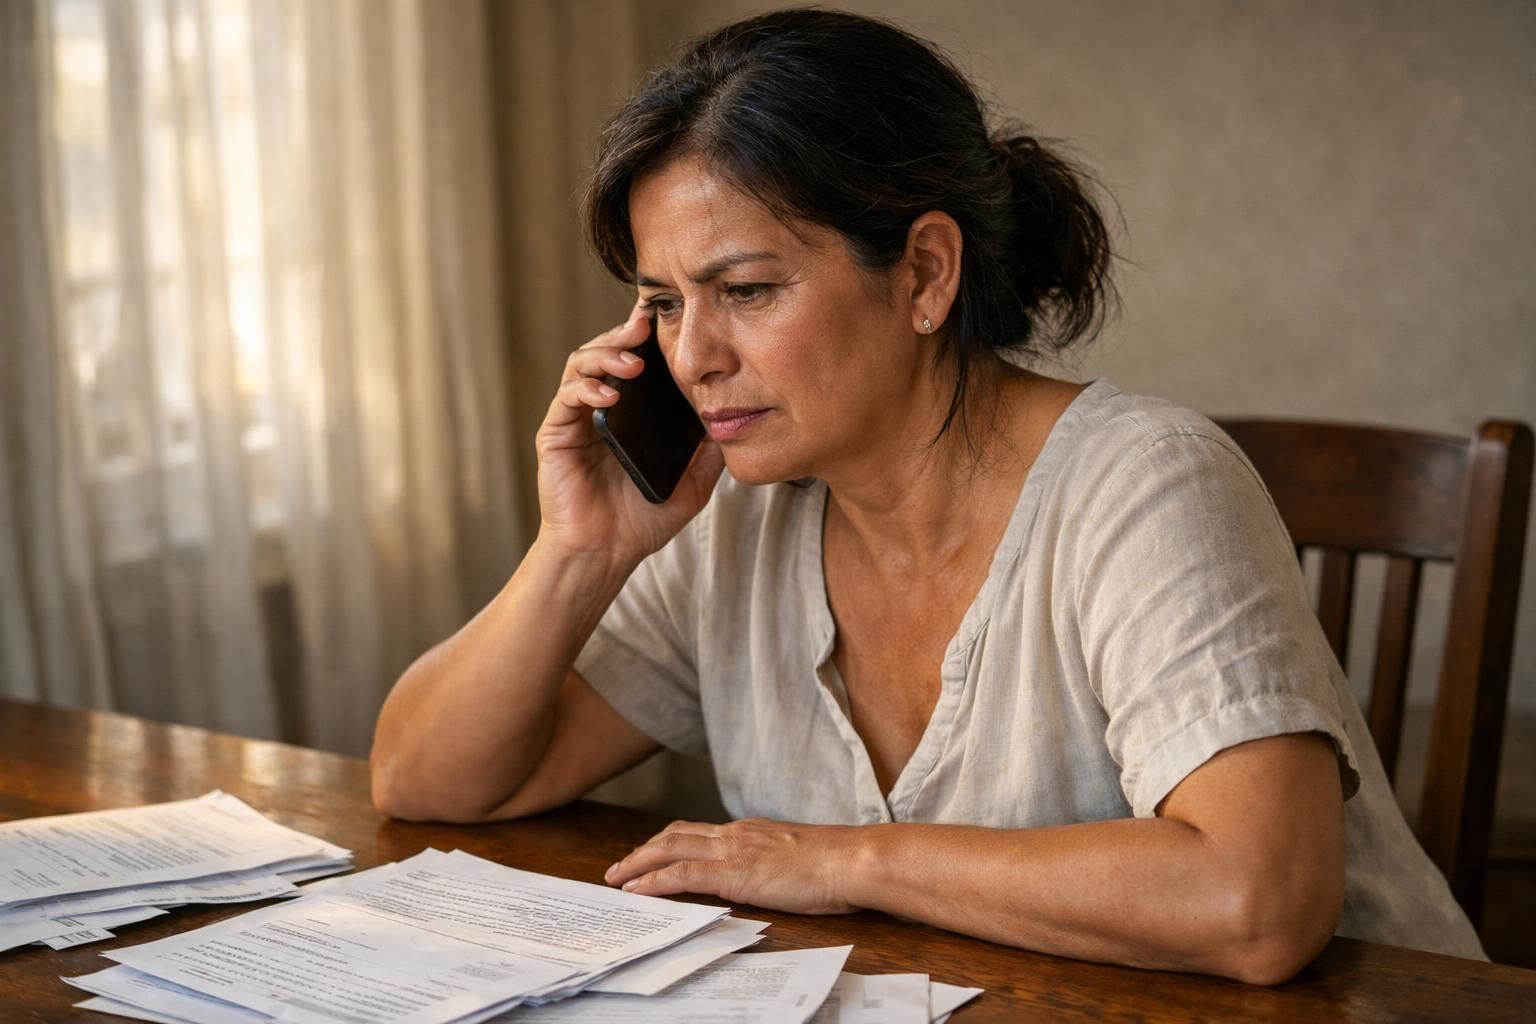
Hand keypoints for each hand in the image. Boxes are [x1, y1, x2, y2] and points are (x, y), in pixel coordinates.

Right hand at [535, 307, 724, 566]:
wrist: (605, 554)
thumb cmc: (643, 520)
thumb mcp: (692, 481)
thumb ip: (710, 449)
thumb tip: (737, 416)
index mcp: (632, 412)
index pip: (638, 359)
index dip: (650, 334)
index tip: (671, 313)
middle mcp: (602, 406)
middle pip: (608, 350)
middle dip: (627, 332)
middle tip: (648, 323)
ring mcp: (577, 417)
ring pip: (582, 364)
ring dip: (607, 353)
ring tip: (633, 361)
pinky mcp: (556, 433)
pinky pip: (567, 397)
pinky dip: (588, 388)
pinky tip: (610, 394)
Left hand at [603, 818, 867, 914]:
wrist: (853, 860)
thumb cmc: (839, 865)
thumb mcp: (801, 861)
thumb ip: (779, 865)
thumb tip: (774, 878)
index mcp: (752, 831)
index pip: (699, 832)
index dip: (670, 843)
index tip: (651, 854)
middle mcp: (736, 834)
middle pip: (676, 835)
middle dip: (644, 851)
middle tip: (620, 867)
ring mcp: (733, 850)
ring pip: (669, 849)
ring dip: (638, 863)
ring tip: (616, 878)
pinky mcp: (733, 872)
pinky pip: (681, 875)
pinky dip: (653, 881)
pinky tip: (636, 892)